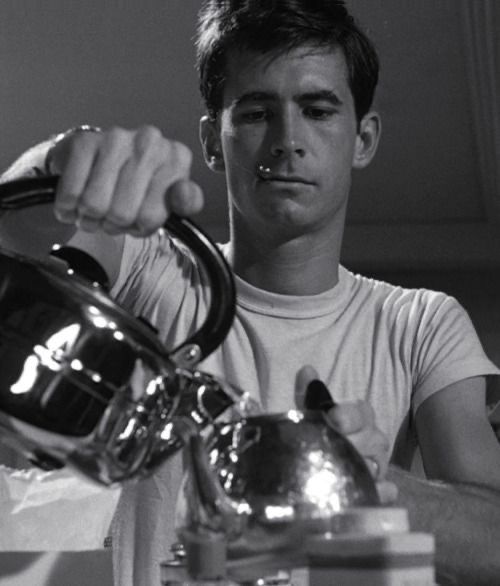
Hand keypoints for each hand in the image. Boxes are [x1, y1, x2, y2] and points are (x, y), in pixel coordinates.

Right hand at [48, 125, 203, 235]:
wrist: (97, 160)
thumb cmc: (137, 186)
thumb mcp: (167, 199)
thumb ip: (185, 203)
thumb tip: (186, 199)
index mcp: (176, 158)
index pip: (152, 218)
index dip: (140, 226)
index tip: (139, 216)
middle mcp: (151, 142)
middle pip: (122, 214)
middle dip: (112, 223)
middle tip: (112, 214)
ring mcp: (117, 138)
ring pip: (95, 205)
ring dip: (89, 217)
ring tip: (96, 208)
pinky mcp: (84, 140)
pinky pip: (71, 193)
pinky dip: (67, 207)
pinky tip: (76, 200)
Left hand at [295, 365, 396, 503]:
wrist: (306, 461)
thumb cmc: (313, 431)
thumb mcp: (307, 411)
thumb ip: (307, 393)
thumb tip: (307, 370)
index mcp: (357, 417)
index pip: (362, 413)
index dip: (349, 415)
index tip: (332, 416)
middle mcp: (371, 440)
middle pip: (374, 439)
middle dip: (354, 442)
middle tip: (333, 447)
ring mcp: (374, 466)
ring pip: (379, 465)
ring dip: (364, 468)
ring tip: (347, 470)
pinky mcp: (371, 490)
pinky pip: (382, 492)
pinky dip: (381, 492)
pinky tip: (377, 491)